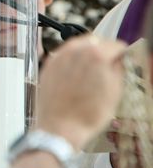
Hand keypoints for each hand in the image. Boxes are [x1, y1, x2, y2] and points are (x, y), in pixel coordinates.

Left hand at [35, 36, 126, 150]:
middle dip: (102, 50)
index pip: (114, 44)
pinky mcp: (47, 64)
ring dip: (86, 52)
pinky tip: (76, 73)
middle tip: (107, 63)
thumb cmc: (88, 114)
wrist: (61, 127)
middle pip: (94, 41)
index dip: (121, 53)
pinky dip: (71, 59)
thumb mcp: (115, 91)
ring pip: (77, 45)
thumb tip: (117, 60)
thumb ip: (117, 69)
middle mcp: (75, 50)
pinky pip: (63, 54)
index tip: (121, 58)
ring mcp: (58, 56)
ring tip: (91, 69)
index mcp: (95, 55)